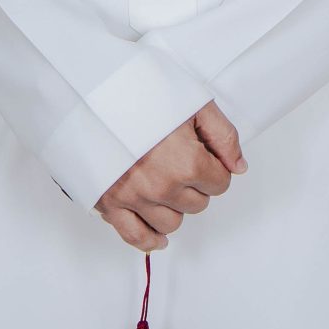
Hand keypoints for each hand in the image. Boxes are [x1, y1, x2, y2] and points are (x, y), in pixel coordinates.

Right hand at [93, 100, 247, 251]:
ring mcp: (134, 196)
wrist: (91, 88)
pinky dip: (150, 240)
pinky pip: (135, 236)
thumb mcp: (193, 101)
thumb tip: (238, 166)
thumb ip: (223, 136)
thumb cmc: (140, 88)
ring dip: (173, 207)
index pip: (220, 183)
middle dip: (194, 186)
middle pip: (197, 204)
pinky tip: (158, 235)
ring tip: (163, 182)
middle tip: (178, 161)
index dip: (214, 167)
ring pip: (171, 223)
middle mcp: (162, 185)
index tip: (200, 153)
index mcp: (186, 161)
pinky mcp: (109, 202)